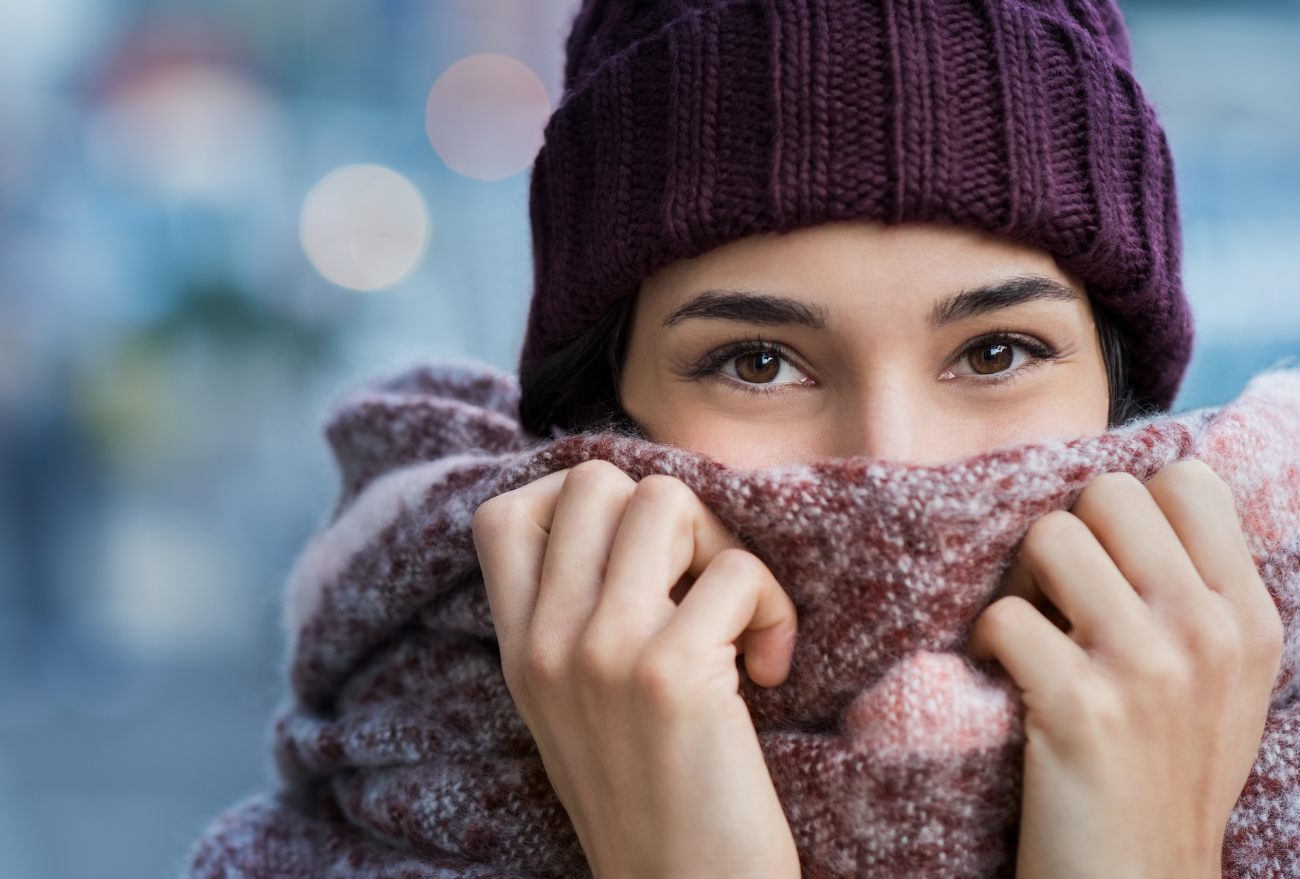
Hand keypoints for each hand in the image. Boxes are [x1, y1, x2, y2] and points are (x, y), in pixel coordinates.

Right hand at [472, 461, 800, 878]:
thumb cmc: (652, 803)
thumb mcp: (576, 710)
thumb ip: (576, 623)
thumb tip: (638, 520)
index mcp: (519, 651)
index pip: (505, 515)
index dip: (579, 505)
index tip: (637, 559)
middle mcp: (546, 642)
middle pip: (596, 481)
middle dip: (669, 514)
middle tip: (699, 585)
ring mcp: (601, 652)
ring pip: (666, 500)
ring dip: (724, 547)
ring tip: (738, 620)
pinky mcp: (669, 675)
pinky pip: (737, 571)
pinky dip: (774, 609)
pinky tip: (770, 671)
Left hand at [970, 461, 1282, 878]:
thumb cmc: (1165, 776)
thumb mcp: (1223, 682)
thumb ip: (1197, 594)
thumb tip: (1139, 502)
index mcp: (1247, 617)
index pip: (1188, 480)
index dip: (1128, 508)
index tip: (1107, 562)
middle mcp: (1207, 631)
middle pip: (1108, 494)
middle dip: (1066, 535)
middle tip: (1053, 598)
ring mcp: (1148, 667)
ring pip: (1050, 537)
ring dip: (1018, 583)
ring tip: (1027, 636)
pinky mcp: (1082, 707)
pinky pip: (1004, 615)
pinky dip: (984, 643)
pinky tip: (999, 678)